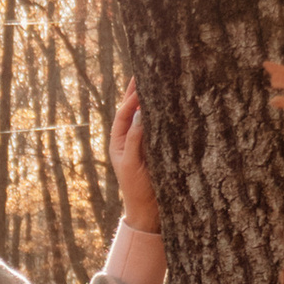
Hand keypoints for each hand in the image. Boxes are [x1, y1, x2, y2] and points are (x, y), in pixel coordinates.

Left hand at [110, 80, 159, 231]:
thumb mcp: (132, 164)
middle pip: (130, 111)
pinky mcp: (155, 149)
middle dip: (135, 92)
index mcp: (118, 142)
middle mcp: (128, 140)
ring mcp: (142, 144)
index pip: (123, 114)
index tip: (140, 83)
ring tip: (153, 80)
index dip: (131, 99)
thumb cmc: (137, 190)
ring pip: (143, 117)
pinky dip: (158, 115)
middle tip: (142, 71)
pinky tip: (165, 104)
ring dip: (147, 100)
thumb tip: (138, 115)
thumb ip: (134, 140)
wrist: (149, 212)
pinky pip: (155, 128)